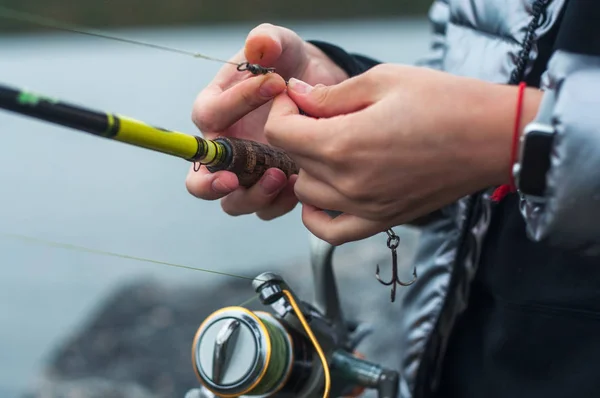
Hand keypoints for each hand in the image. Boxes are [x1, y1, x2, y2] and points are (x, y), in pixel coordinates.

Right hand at [185, 23, 347, 220]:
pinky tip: (301, 184)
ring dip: (254, 196)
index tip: (276, 84)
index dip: (237, 102)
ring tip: (282, 176)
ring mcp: (245, 173)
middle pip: (199, 180)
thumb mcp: (280, 46)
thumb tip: (260, 44)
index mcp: (214, 111)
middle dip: (211, 184)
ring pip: (234, 202)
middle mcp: (223, 148)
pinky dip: (280, 202)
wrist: (318, 91)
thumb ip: (268, 41)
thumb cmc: (288, 66)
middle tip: (231, 179)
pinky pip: (266, 208)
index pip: (209, 114)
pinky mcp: (269, 188)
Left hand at [264, 64, 541, 244]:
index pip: (280, 133)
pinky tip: (325, 194)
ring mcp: (364, 208)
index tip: (298, 100)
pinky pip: (330, 233)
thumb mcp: (383, 81)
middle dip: (298, 133)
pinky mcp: (382, 220)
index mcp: (343, 144)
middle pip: (293, 162)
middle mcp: (348, 183)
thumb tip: (297, 96)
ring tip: (331, 148)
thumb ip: (331, 94)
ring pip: (306, 195)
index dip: (283, 111)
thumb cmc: (446, 103)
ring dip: (308, 169)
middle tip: (322, 115)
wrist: (493, 138)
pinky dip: (317, 216)